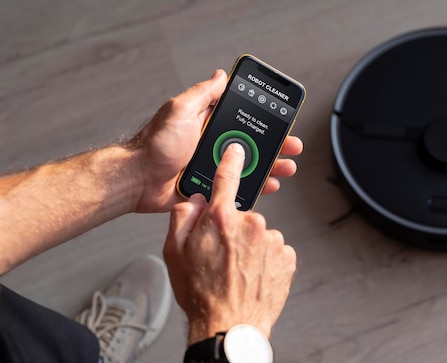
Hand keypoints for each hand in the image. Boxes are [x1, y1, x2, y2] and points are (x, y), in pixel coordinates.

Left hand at [129, 69, 302, 212]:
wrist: (138, 180)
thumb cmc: (155, 144)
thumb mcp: (180, 110)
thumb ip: (202, 94)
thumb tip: (221, 75)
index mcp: (209, 124)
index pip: (244, 119)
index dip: (265, 119)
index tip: (283, 118)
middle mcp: (214, 145)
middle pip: (253, 144)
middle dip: (276, 145)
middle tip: (293, 145)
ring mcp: (215, 167)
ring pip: (250, 167)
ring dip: (271, 166)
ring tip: (287, 166)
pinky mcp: (212, 188)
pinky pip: (238, 188)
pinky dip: (256, 187)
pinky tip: (269, 185)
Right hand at [163, 143, 296, 340]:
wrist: (230, 326)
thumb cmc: (200, 293)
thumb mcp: (175, 252)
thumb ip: (183, 218)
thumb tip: (196, 201)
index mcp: (222, 218)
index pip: (228, 177)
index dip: (231, 161)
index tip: (237, 150)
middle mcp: (252, 224)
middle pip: (242, 216)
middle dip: (232, 231)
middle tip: (221, 257)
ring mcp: (273, 241)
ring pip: (259, 235)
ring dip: (250, 248)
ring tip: (237, 273)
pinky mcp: (288, 257)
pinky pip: (275, 251)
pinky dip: (266, 260)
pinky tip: (253, 277)